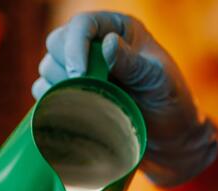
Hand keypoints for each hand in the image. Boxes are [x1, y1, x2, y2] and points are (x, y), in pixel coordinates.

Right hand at [32, 11, 217, 186]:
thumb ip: (134, 63)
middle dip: (63, 65)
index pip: (83, 24)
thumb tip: (106, 44)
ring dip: (57, 86)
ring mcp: (83, 72)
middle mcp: (96, 47)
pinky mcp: (74, 96)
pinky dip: (51, 102)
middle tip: (81, 89)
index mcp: (119, 31)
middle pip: (57, 43)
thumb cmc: (171, 104)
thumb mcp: (159, 81)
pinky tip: (70, 113)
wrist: (168, 138)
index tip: (79, 73)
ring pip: (48, 68)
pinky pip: (46, 93)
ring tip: (84, 103)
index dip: (74, 45)